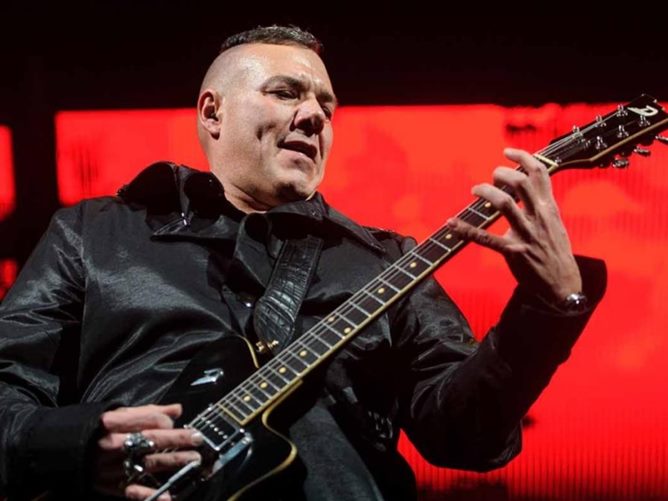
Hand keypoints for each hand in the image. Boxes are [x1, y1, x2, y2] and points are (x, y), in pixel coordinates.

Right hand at [93, 403, 202, 500]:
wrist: (63, 452)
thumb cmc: (95, 430)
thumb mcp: (118, 414)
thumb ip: (149, 411)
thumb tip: (177, 409)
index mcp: (115, 423)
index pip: (148, 419)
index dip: (166, 421)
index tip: (177, 422)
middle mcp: (115, 444)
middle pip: (153, 439)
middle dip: (178, 439)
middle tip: (198, 438)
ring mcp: (114, 466)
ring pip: (149, 463)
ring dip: (174, 461)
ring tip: (194, 459)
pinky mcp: (111, 485)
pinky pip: (133, 491)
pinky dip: (150, 496)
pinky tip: (169, 497)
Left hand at [446, 148, 581, 303]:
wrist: (564, 284)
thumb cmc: (555, 252)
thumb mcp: (554, 223)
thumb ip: (541, 204)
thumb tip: (527, 185)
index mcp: (548, 207)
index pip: (539, 173)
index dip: (522, 157)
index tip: (507, 152)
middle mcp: (538, 216)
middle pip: (520, 182)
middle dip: (501, 173)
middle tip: (491, 176)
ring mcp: (526, 234)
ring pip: (503, 204)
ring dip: (485, 192)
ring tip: (475, 190)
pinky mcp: (513, 252)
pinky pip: (486, 238)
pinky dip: (466, 230)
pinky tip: (452, 223)